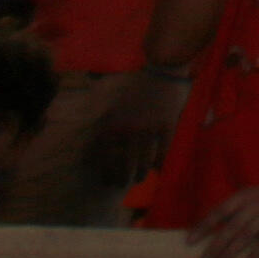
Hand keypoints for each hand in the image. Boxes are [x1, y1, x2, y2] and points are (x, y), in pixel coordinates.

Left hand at [92, 70, 189, 187]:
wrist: (160, 73)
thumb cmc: (135, 92)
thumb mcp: (114, 108)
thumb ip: (106, 130)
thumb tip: (93, 157)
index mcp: (113, 124)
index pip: (106, 158)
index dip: (107, 173)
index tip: (108, 181)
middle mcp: (128, 129)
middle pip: (124, 164)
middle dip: (123, 178)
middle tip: (123, 184)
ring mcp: (148, 128)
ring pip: (143, 162)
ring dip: (141, 174)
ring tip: (139, 178)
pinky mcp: (165, 126)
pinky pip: (161, 153)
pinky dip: (159, 163)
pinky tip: (158, 168)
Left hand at [187, 177, 258, 257]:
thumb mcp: (247, 197)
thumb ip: (229, 212)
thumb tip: (201, 232)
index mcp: (243, 197)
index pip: (219, 212)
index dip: (204, 226)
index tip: (189, 242)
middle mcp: (255, 205)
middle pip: (231, 228)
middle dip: (214, 248)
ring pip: (245, 237)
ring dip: (229, 255)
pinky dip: (254, 257)